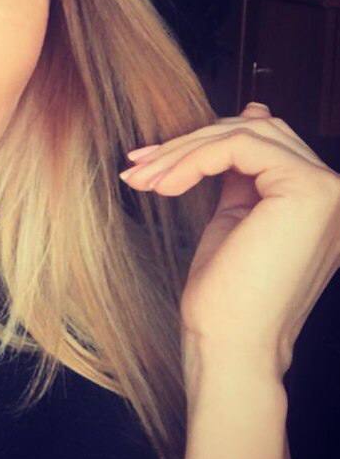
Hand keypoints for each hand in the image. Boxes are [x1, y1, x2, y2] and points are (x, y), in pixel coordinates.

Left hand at [120, 102, 339, 378]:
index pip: (263, 143)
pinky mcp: (308, 191)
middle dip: (189, 143)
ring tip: (141, 178)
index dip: (203, 144)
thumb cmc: (227, 298)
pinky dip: (191, 159)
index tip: (150, 162)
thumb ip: (243, 171)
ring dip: (183, 151)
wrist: (231, 346)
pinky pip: (238, 147)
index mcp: (321, 201)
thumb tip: (253, 112)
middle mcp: (336, 193)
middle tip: (138, 166)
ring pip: (245, 134)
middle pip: (256, 132)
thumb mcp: (236, 217)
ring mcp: (328, 191)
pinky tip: (163, 184)